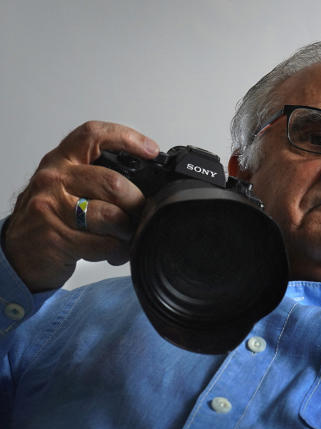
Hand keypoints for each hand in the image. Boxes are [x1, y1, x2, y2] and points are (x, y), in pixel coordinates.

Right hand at [3, 121, 158, 291]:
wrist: (19, 250)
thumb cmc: (51, 217)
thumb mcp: (68, 186)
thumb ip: (98, 178)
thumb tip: (147, 185)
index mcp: (61, 161)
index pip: (93, 136)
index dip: (127, 138)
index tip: (151, 150)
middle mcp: (54, 179)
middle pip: (114, 184)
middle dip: (137, 203)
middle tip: (140, 213)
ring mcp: (52, 208)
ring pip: (111, 216)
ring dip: (127, 231)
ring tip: (124, 236)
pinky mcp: (56, 237)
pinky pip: (103, 244)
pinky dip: (117, 251)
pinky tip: (112, 251)